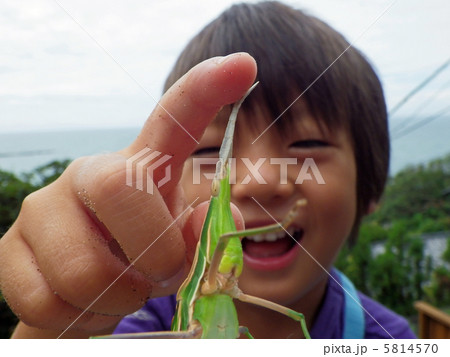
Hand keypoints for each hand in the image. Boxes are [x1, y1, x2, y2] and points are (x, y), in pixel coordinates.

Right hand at [0, 53, 255, 335]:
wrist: (86, 295)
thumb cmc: (142, 262)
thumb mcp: (181, 249)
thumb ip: (201, 237)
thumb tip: (200, 220)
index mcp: (141, 169)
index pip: (172, 120)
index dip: (206, 92)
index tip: (244, 65)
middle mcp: (89, 175)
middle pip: (119, 187)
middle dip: (153, 251)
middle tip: (159, 274)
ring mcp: (42, 210)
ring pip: (84, 269)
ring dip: (117, 297)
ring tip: (121, 290)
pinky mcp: (9, 251)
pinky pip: (49, 301)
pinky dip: (82, 320)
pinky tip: (86, 303)